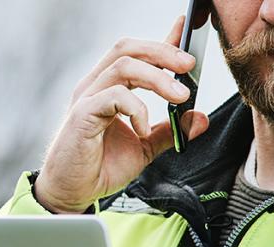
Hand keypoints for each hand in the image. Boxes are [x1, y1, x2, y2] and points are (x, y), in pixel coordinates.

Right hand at [34, 16, 210, 213]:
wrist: (73, 192)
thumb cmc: (101, 166)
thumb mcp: (145, 148)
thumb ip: (169, 131)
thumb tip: (200, 117)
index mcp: (109, 87)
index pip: (136, 53)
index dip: (161, 39)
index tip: (186, 28)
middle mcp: (96, 85)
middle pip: (128, 48)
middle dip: (162, 51)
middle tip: (189, 66)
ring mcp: (87, 97)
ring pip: (123, 66)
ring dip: (157, 77)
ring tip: (180, 97)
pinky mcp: (82, 115)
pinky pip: (114, 97)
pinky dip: (137, 109)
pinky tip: (144, 129)